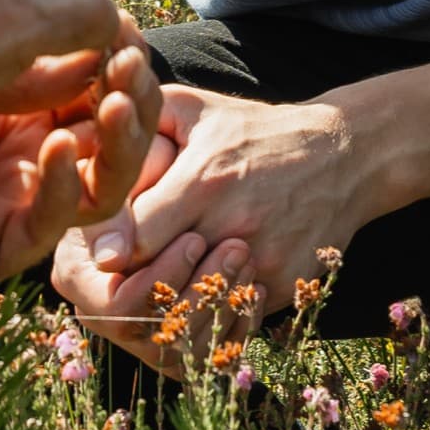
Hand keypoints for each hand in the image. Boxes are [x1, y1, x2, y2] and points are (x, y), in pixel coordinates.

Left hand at [0, 39, 158, 296]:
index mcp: (13, 79)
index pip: (94, 55)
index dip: (113, 27)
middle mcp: (22, 136)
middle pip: (115, 114)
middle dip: (133, 80)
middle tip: (126, 45)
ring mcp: (7, 191)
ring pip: (105, 175)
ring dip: (121, 136)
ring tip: (113, 96)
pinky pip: (47, 224)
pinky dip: (66, 188)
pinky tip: (58, 149)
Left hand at [50, 84, 367, 374]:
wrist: (344, 156)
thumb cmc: (254, 130)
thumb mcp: (195, 109)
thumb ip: (139, 125)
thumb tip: (86, 150)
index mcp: (205, 181)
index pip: (138, 237)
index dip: (111, 250)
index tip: (97, 254)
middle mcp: (235, 226)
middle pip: (162, 281)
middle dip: (132, 283)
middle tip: (113, 278)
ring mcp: (263, 262)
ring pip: (197, 312)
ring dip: (169, 307)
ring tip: (150, 291)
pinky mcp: (284, 288)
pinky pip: (231, 319)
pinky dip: (209, 314)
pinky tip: (194, 294)